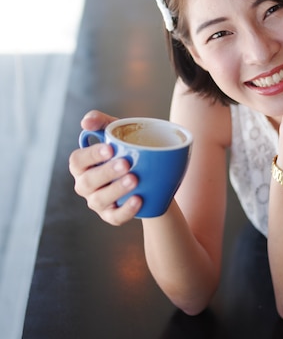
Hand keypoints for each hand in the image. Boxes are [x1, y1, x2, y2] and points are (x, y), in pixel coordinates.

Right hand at [69, 110, 142, 224]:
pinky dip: (126, 210)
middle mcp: (85, 185)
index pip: (77, 160)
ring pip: (100, 200)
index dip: (91, 155)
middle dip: (106, 172)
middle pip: (88, 181)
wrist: (149, 175)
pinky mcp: (111, 215)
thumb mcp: (116, 131)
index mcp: (82, 164)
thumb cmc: (125, 148)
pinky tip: (138, 199)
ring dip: (117, 190)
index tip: (110, 148)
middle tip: (126, 163)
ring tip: (135, 179)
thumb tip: (85, 122)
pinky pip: (115, 217)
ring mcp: (97, 202)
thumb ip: (100, 121)